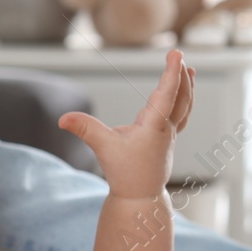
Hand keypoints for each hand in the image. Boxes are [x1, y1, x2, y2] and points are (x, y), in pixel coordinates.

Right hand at [58, 49, 193, 198]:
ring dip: (187, 87)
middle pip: (181, 97)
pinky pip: (182, 115)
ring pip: (185, 106)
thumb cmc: (124, 172)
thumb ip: (84, 129)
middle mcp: (166, 129)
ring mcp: (170, 135)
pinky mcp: (168, 140)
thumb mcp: (102, 148)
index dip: (172, 72)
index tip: (176, 53)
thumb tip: (62, 118)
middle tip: (179, 55)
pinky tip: (182, 95)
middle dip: (180, 75)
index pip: (167, 93)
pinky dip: (185, 100)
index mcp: (154, 126)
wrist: (140, 197)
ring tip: (189, 71)